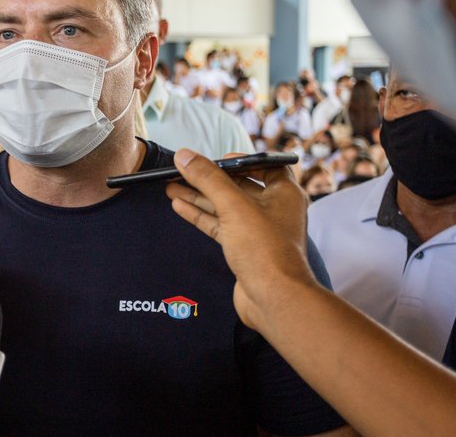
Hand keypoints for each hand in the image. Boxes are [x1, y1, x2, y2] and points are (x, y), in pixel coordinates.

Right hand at [165, 149, 316, 329]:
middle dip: (208, 179)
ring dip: (199, 196)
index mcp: (284, 194)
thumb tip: (184, 156)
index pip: (264, 165)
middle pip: (238, 186)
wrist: (274, 299)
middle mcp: (274, 209)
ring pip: (225, 207)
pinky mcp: (244, 249)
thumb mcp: (233, 206)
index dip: (240, 160)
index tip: (216, 159)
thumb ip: (207, 179)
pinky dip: (201, 215)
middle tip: (182, 171)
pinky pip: (220, 225)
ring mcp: (258, 230)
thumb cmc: (265, 251)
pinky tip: (180, 206)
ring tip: (171, 186)